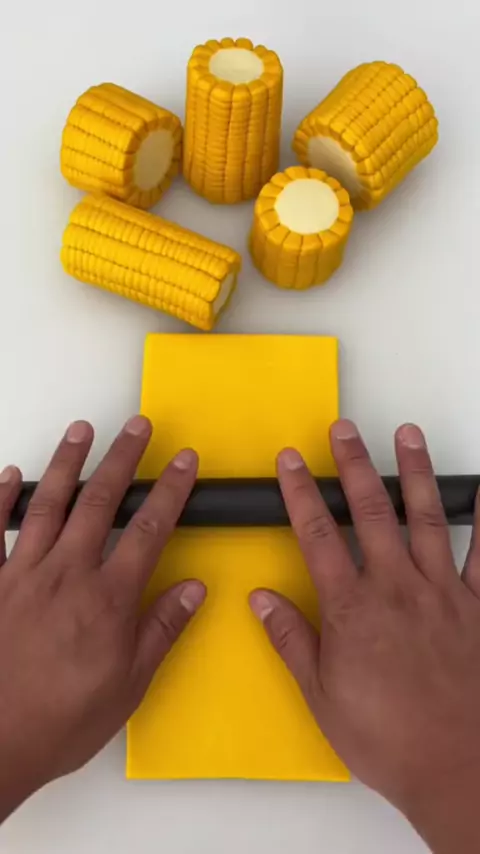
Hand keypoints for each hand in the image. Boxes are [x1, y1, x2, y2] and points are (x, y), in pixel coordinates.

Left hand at [0, 417, 204, 821]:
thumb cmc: (60, 720)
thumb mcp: (129, 685)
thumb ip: (161, 629)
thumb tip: (194, 590)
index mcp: (106, 599)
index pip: (148, 529)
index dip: (170, 491)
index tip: (184, 462)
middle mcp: (65, 574)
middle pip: (100, 501)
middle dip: (123, 458)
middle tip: (137, 426)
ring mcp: (21, 574)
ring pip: (48, 503)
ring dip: (67, 462)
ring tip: (81, 430)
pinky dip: (0, 498)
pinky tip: (10, 474)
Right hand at [250, 420, 479, 853]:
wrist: (459, 767)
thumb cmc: (389, 738)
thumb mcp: (322, 697)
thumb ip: (291, 640)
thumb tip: (262, 600)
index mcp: (352, 609)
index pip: (318, 535)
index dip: (302, 493)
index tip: (291, 461)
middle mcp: (397, 588)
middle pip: (371, 512)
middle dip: (354, 465)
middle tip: (344, 430)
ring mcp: (442, 593)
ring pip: (425, 518)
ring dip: (414, 473)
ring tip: (407, 436)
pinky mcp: (479, 606)